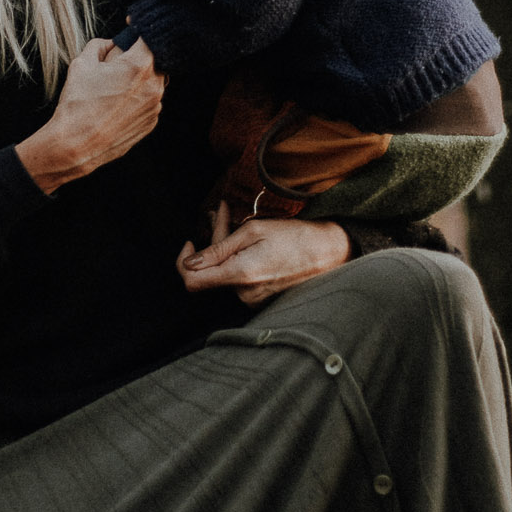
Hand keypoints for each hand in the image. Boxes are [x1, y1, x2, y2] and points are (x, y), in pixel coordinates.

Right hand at [15, 37, 165, 194]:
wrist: (77, 144)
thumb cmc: (78, 104)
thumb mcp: (81, 64)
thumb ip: (99, 45)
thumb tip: (110, 44)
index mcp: (139, 65)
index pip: (150, 36)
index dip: (140, 28)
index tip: (132, 26)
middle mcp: (154, 85)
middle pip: (154, 59)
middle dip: (138, 56)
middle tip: (116, 63)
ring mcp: (155, 106)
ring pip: (152, 81)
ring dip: (138, 78)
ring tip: (112, 89)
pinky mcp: (151, 122)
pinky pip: (149, 101)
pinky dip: (137, 98)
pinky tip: (116, 105)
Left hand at [177, 201, 351, 304]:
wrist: (329, 253)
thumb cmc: (294, 237)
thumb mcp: (253, 231)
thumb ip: (218, 248)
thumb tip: (190, 262)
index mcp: (240, 275)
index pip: (191, 282)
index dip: (182, 262)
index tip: (190, 243)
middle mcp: (244, 294)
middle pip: (210, 271)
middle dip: (212, 241)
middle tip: (221, 211)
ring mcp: (253, 300)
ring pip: (225, 273)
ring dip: (226, 249)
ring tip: (239, 223)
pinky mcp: (260, 299)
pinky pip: (239, 279)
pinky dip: (238, 260)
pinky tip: (249, 242)